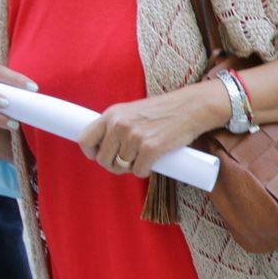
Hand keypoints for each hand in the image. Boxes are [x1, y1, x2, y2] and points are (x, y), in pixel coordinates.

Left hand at [77, 81, 225, 176]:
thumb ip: (119, 125)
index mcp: (112, 114)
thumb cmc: (165, 111)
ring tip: (144, 158)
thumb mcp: (134, 111)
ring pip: (121, 167)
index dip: (92, 152)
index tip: (103, 155)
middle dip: (114, 165)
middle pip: (102, 159)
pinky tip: (152, 163)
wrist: (192, 107)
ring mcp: (134, 137)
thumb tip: (109, 147)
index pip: (85, 139)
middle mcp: (119, 125)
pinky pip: (138, 171)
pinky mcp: (151, 148)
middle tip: (127, 162)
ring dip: (132, 167)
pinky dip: (144, 171)